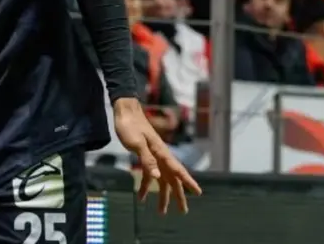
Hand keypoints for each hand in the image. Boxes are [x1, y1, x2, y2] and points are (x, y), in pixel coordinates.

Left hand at [113, 97, 200, 214]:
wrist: (125, 111)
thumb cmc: (130, 126)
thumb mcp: (136, 144)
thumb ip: (147, 160)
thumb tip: (158, 176)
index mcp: (161, 153)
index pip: (178, 170)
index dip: (188, 182)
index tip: (198, 192)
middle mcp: (161, 156)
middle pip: (173, 179)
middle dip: (178, 196)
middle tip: (184, 212)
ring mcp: (154, 157)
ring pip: (162, 180)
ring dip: (163, 196)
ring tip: (162, 212)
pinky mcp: (146, 156)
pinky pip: (150, 174)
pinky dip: (146, 186)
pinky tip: (141, 197)